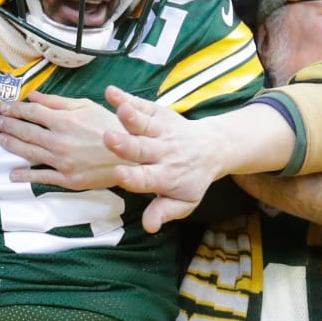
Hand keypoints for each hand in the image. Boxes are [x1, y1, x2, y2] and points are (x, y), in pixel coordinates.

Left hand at [0, 91, 118, 188]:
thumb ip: (57, 102)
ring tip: (0, 139)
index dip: (15, 109)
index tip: (4, 107)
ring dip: (12, 145)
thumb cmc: (110, 127)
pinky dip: (25, 175)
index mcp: (64, 120)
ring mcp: (62, 162)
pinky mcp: (67, 179)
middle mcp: (59, 141)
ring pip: (29, 152)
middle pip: (26, 132)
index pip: (31, 113)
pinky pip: (41, 177)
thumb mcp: (86, 107)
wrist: (133, 155)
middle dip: (8, 125)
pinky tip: (13, 173)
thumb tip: (32, 97)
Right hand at [102, 87, 224, 231]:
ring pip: (146, 124)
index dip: (133, 177)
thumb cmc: (190, 178)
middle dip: (126, 145)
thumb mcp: (184, 202)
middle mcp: (164, 152)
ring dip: (133, 117)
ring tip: (121, 110)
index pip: (148, 179)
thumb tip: (149, 227)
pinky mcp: (159, 114)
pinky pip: (143, 105)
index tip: (118, 174)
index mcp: (167, 176)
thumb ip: (165, 212)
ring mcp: (162, 131)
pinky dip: (126, 97)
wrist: (212, 148)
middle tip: (109, 139)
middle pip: (143, 149)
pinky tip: (111, 93)